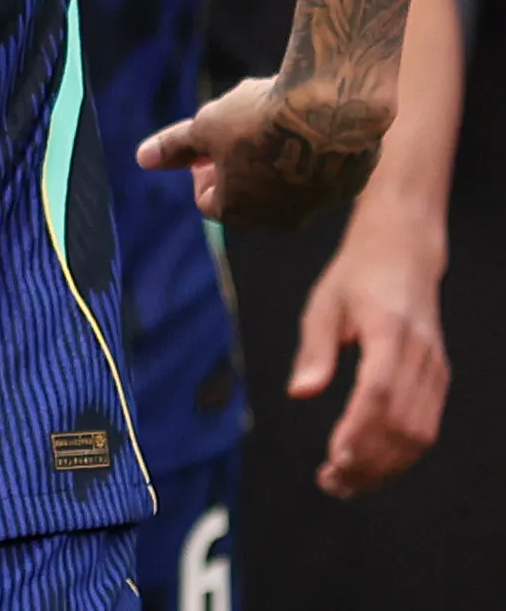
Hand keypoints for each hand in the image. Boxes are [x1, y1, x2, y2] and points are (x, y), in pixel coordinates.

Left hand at [138, 74, 390, 227]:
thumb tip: (142, 159)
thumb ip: (175, 147)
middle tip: (239, 133)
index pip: (210, 203)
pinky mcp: (349, 185)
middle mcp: (280, 219)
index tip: (207, 147)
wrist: (332, 106)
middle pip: (250, 199)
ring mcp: (318, 205)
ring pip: (288, 186)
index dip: (202, 172)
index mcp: (239, 211)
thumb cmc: (259, 117)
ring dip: (276, 160)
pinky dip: (313, 154)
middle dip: (239, 169)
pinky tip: (311, 123)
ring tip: (276, 121)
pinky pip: (323, 172)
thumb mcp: (205, 126)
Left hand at [291, 193, 449, 495]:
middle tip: (330, 483)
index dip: (360, 429)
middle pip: (402, 423)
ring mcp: (435, 370)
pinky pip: (426, 428)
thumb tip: (300, 393)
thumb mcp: (323, 303)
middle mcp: (420, 355)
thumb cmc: (355, 278)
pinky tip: (369, 466)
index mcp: (389, 331)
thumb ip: (314, 349)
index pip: (379, 391)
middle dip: (369, 461)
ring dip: (385, 467)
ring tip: (344, 483)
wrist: (404, 255)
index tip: (335, 457)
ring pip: (419, 434)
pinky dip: (400, 455)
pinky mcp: (439, 380)